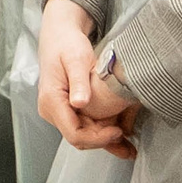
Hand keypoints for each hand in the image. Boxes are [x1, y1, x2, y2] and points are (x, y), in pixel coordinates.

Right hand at [37, 0, 141, 156]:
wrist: (60, 36)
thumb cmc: (67, 44)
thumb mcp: (76, 59)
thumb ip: (79, 82)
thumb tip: (79, 103)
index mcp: (51, 100)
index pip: (74, 134)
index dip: (98, 138)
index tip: (118, 131)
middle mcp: (52, 110)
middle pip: (80, 138)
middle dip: (105, 142)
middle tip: (130, 143)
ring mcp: (59, 111)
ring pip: (84, 135)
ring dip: (106, 141)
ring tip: (130, 146)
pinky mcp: (68, 110)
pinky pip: (85, 127)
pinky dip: (102, 133)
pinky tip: (121, 135)